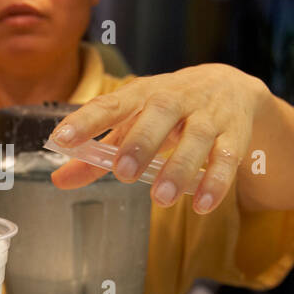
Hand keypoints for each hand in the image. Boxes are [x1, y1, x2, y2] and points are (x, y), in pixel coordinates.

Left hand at [48, 63, 269, 212]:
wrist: (234, 87)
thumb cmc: (170, 110)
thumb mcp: (134, 122)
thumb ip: (98, 153)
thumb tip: (59, 180)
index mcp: (144, 93)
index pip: (112, 103)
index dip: (86, 121)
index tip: (61, 139)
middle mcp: (177, 98)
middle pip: (160, 112)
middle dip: (142, 142)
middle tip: (124, 173)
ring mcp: (208, 115)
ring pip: (197, 137)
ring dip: (179, 168)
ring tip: (162, 198)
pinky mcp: (235, 134)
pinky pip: (228, 158)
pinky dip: (216, 182)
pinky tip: (203, 205)